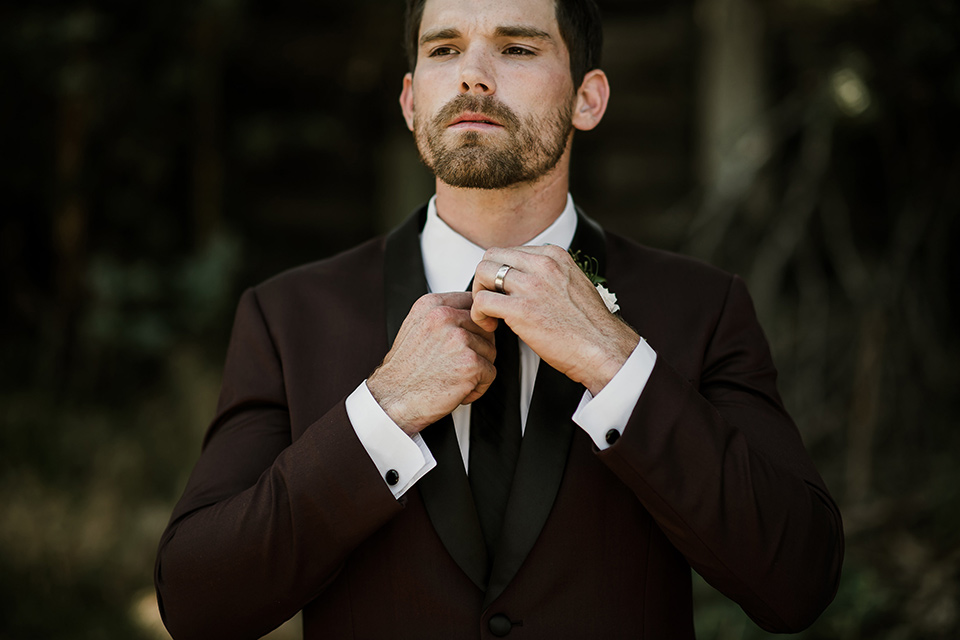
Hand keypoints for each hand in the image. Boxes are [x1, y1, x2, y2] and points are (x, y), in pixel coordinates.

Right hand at [367, 292, 496, 434]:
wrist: (392, 398)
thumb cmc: (405, 370)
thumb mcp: (417, 328)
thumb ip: (444, 315)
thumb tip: (475, 314)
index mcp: (432, 305)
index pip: (473, 302)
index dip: (475, 324)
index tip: (467, 339)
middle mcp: (445, 317)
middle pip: (486, 327)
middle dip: (478, 349)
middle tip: (455, 364)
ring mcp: (459, 339)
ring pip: (490, 349)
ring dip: (478, 368)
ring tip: (453, 376)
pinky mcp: (470, 362)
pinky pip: (490, 372)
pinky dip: (478, 387)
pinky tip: (458, 389)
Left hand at [471, 245, 638, 394]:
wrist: (603, 349)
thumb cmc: (589, 326)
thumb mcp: (573, 284)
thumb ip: (550, 275)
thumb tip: (528, 276)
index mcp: (554, 256)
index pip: (510, 251)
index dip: (500, 272)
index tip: (504, 292)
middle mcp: (542, 264)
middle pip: (491, 256)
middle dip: (484, 279)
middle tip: (489, 302)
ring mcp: (531, 285)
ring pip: (483, 272)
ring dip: (479, 294)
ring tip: (489, 315)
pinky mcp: (521, 309)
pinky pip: (482, 301)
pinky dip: (478, 314)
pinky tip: (490, 326)